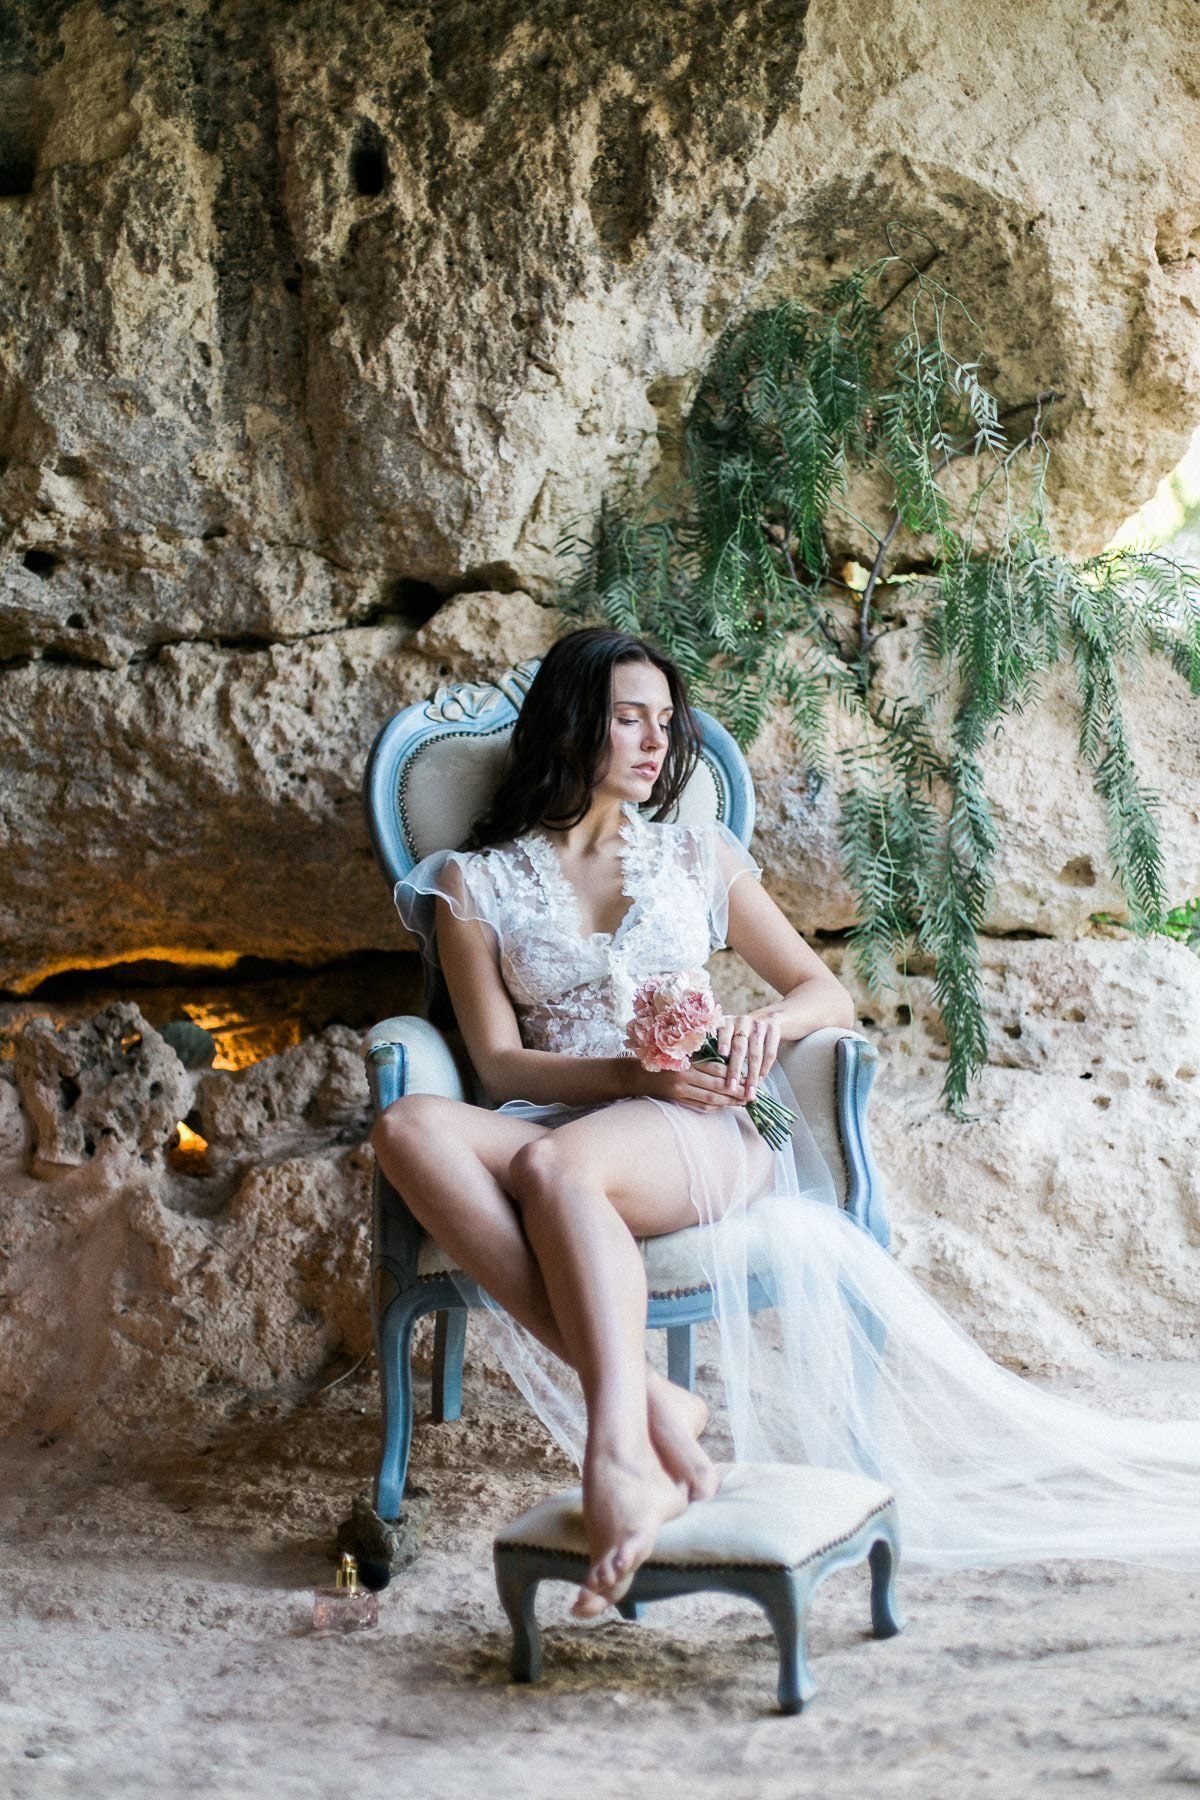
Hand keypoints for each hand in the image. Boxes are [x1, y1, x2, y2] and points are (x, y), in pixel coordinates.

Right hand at [628, 1060, 749, 1111]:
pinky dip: (715, 1106)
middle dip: (736, 1091)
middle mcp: (683, 1077)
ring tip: (744, 1102)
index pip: (716, 1068)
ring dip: (729, 1102)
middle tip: (752, 1094)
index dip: (734, 1073)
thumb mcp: (678, 1050)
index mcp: (686, 1060)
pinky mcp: (677, 1101)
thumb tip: (726, 1057)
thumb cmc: (659, 1057)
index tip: (749, 1075)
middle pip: (716, 1086)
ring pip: (710, 1099)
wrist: (635, 1075)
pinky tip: (726, 1105)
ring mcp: (679, 1091)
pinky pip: (700, 1106)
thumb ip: (699, 1052)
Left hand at [713, 1011, 781, 1102]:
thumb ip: (716, 1045)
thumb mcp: (728, 1033)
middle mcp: (743, 1021)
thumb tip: (704, 1070)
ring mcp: (759, 1025)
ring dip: (752, 1074)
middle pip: (739, 1047)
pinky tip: (760, 1080)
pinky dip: (766, 1067)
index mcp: (728, 1021)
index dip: (723, 1042)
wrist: (768, 1018)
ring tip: (749, 1092)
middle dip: (735, 1069)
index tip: (721, 1054)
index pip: (724, 1031)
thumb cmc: (740, 1033)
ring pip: (756, 1053)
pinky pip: (770, 1052)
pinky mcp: (774, 1030)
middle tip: (731, 1088)